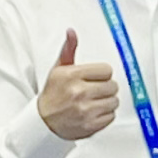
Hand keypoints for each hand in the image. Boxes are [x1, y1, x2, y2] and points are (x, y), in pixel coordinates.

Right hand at [38, 27, 121, 142]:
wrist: (43, 122)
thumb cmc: (53, 94)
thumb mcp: (58, 69)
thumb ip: (68, 50)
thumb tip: (71, 32)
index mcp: (72, 75)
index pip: (106, 70)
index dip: (101, 74)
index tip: (94, 78)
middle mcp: (79, 92)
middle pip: (112, 86)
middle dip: (105, 88)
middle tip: (94, 91)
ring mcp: (85, 110)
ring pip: (114, 101)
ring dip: (107, 102)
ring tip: (94, 102)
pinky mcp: (90, 125)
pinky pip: (111, 116)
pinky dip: (105, 116)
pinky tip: (93, 113)